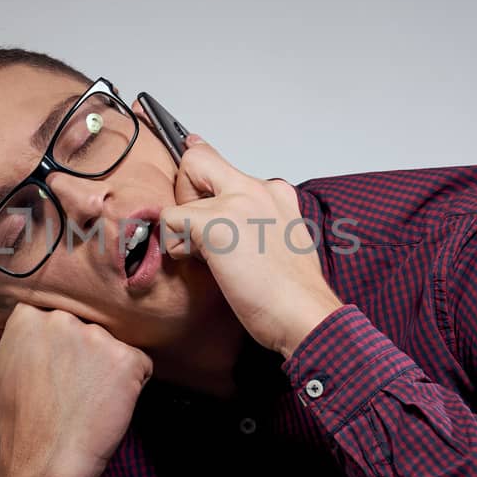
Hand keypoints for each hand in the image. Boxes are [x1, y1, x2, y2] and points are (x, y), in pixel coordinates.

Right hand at [0, 302, 153, 476]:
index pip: (54, 316)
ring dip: (107, 369)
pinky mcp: (127, 360)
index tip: (56, 368)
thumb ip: (6, 346)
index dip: (58, 346)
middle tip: (74, 387)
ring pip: (112, 346)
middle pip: (85, 327)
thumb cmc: (21, 427)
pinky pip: (139, 364)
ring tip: (89, 400)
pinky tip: (109, 405)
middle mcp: (62, 320)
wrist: (45, 464)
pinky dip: (131, 385)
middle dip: (84, 353)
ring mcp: (97, 338)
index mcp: (28, 318)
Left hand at [159, 135, 342, 358]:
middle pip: (197, 161)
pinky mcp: (217, 225)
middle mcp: (257, 189)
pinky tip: (201, 264)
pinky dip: (175, 245)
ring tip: (210, 258)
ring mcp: (237, 203)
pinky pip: (170, 220)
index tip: (200, 201)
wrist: (307, 316)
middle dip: (186, 195)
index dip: (201, 183)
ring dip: (184, 230)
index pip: (221, 163)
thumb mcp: (280, 243)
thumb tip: (224, 228)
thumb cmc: (293, 293)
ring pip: (180, 196)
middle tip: (201, 233)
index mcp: (274, 193)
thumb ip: (254, 224)